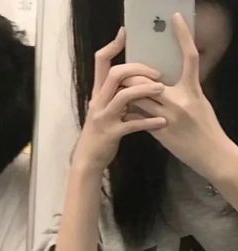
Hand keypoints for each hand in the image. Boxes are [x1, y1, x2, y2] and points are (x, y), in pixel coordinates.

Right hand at [72, 27, 166, 172]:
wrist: (88, 159)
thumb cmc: (99, 134)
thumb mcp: (103, 111)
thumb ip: (115, 96)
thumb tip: (134, 83)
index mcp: (97, 94)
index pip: (100, 63)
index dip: (112, 46)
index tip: (124, 34)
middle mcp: (98, 102)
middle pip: (115, 74)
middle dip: (138, 69)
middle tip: (157, 74)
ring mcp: (104, 118)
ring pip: (124, 96)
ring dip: (146, 90)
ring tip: (163, 90)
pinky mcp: (111, 134)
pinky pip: (132, 124)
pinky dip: (149, 122)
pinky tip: (162, 122)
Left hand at [126, 13, 232, 181]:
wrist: (210, 154)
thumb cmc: (206, 127)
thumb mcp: (199, 103)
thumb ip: (183, 90)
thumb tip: (164, 81)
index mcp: (193, 90)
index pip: (189, 57)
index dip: (183, 36)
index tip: (175, 18)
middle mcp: (179, 101)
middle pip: (145, 80)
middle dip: (131, 75)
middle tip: (125, 73)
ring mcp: (167, 117)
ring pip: (136, 98)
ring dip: (126, 93)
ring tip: (119, 91)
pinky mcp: (158, 131)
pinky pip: (137, 116)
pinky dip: (130, 111)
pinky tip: (125, 111)